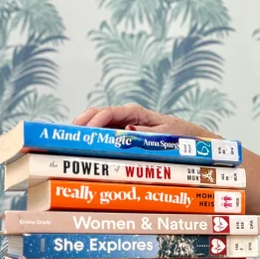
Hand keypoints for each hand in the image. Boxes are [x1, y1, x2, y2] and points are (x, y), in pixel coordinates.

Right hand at [72, 104, 219, 138]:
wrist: (191, 138)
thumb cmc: (181, 135)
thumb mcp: (167, 134)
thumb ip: (147, 133)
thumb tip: (126, 131)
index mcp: (137, 113)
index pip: (110, 112)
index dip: (95, 121)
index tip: (84, 131)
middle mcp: (128, 116)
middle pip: (99, 115)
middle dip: (83, 123)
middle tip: (68, 135)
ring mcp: (125, 124)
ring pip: (99, 124)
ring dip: (85, 130)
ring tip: (70, 140)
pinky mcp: (125, 133)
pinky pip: (106, 133)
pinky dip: (94, 137)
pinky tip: (84, 145)